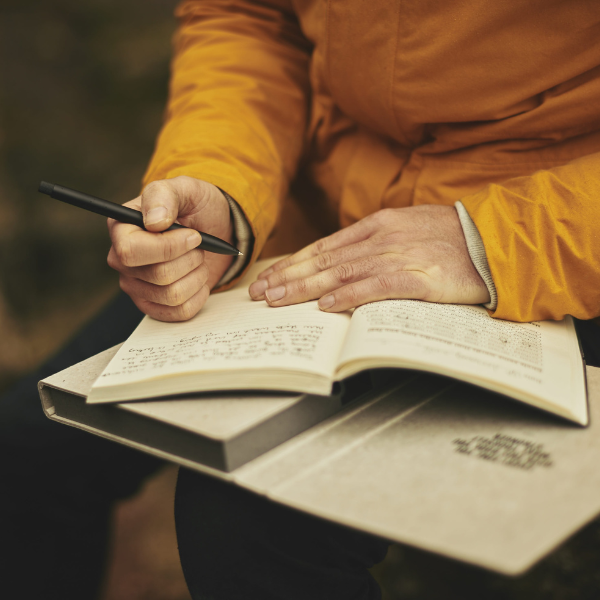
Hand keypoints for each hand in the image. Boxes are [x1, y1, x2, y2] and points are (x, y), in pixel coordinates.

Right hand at [107, 176, 233, 320]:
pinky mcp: (154, 305)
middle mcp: (122, 260)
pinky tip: (198, 278)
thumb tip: (154, 221)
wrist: (214, 229)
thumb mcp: (185, 189)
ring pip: (173, 295)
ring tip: (198, 259)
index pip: (130, 252)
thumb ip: (165, 196)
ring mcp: (136, 286)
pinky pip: (181, 312)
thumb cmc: (195, 207)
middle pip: (158, 275)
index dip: (168, 248)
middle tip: (198, 245)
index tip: (193, 235)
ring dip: (197, 275)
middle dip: (190, 259)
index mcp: (121, 229)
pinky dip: (199, 295)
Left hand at [249, 205, 489, 310]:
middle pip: (324, 260)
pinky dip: (349, 296)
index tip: (269, 278)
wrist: (494, 239)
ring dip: (305, 288)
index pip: (323, 247)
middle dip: (287, 277)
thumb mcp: (406, 230)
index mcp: (377, 226)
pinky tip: (326, 306)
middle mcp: (381, 238)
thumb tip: (341, 263)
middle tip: (259, 293)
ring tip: (278, 300)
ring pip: (341, 273)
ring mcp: (399, 256)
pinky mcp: (419, 277)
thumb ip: (374, 244)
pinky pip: (376, 287)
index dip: (293, 263)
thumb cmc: (451, 238)